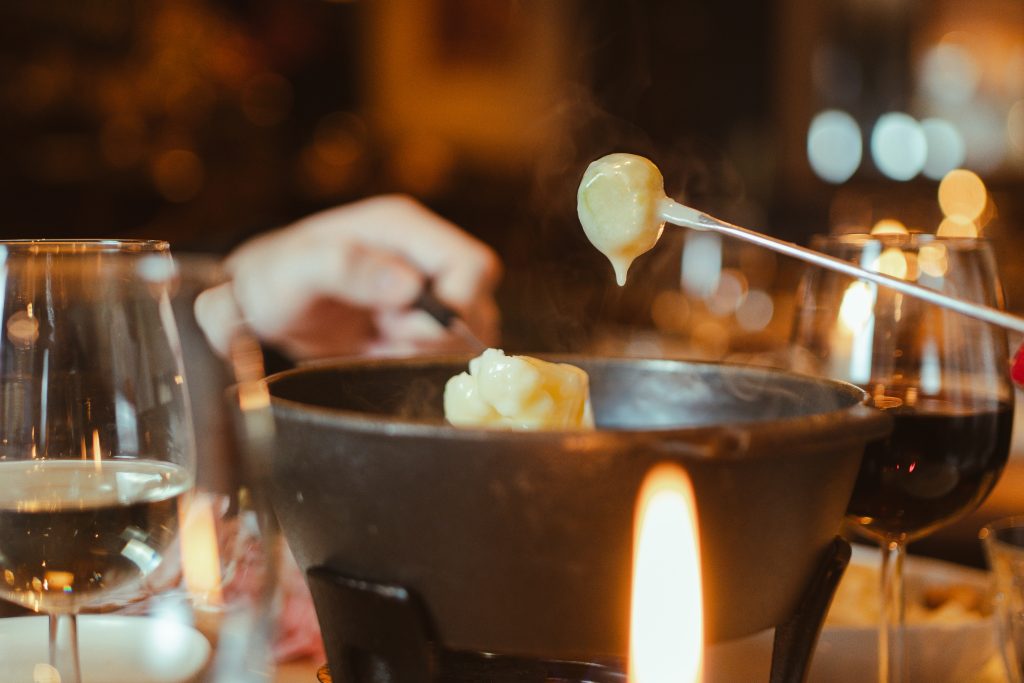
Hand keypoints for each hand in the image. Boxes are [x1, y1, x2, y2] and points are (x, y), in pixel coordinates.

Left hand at [197, 195, 501, 358]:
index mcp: (404, 227)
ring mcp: (427, 287)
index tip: (396, 323)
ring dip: (423, 350)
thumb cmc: (273, 279)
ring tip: (375, 339)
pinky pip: (446, 351)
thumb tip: (407, 286)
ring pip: (467, 333)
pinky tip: (379, 348)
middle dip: (433, 334)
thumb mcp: (294, 271)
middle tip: (381, 332)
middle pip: (477, 304)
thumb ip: (344, 268)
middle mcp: (424, 253)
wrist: (258, 304)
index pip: (474, 266)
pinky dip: (415, 359)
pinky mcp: (422, 319)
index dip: (452, 306)